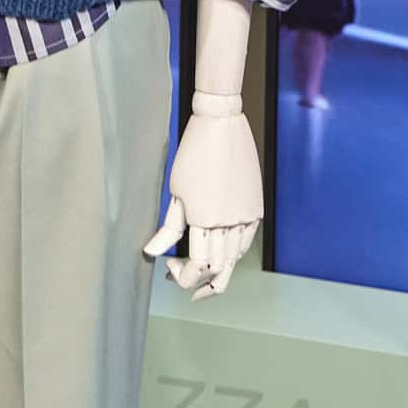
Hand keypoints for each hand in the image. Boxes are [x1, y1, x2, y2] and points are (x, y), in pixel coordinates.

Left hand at [143, 106, 261, 301]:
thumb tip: (151, 253)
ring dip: (216, 271)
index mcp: (204, 220)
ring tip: (198, 271)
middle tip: (180, 279)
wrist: (221, 127)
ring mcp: (246, 217)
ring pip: (234, 260)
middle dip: (197, 280)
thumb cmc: (192, 155)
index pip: (197, 267)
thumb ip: (168, 228)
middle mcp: (229, 223)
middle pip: (218, 270)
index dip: (183, 276)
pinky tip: (218, 253)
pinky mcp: (255, 208)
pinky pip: (246, 243)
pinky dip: (233, 254)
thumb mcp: (175, 192)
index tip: (169, 267)